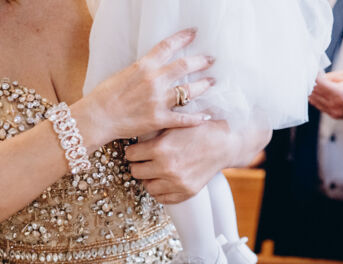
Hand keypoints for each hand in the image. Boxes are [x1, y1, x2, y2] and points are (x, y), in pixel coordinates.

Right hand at [83, 29, 214, 146]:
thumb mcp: (123, 74)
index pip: (167, 46)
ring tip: (212, 82)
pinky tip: (207, 117)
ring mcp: (158, 100)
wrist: (98, 117)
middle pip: (184, 66)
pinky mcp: (159, 120)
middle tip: (211, 60)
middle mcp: (154, 80)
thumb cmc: (105, 96)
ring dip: (203, 86)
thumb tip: (154, 66)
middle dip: (201, 61)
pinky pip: (184, 119)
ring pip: (188, 91)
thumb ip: (142, 70)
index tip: (194, 33)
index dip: (183, 37)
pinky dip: (197, 118)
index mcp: (144, 66)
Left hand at [125, 117, 270, 203]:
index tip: (137, 149)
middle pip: (135, 172)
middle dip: (138, 165)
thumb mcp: (173, 125)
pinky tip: (164, 180)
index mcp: (160, 149)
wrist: (223, 144)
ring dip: (149, 179)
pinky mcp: (186, 193)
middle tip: (144, 160)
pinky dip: (160, 190)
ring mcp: (177, 183)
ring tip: (155, 171)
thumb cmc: (197, 130)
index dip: (133, 151)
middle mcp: (167, 168)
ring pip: (147, 187)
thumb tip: (131, 133)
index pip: (130, 155)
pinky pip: (162, 198)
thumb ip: (152, 132)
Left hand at [309, 70, 342, 118]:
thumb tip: (317, 76)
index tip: (310, 69)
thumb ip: (331, 77)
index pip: (317, 84)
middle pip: (313, 94)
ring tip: (314, 81)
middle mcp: (334, 106)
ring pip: (314, 101)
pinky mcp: (334, 116)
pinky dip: (317, 98)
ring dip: (312, 91)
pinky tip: (319, 90)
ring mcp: (333, 113)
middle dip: (309, 83)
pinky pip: (320, 106)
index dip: (311, 75)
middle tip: (309, 73)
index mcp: (339, 95)